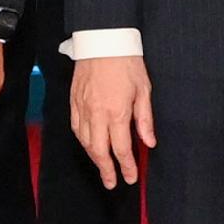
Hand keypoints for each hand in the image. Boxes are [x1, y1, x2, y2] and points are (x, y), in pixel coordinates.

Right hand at [71, 53, 155, 186]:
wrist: (103, 40)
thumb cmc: (126, 62)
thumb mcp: (143, 90)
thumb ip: (144, 119)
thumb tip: (148, 142)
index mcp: (116, 112)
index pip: (120, 148)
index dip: (127, 166)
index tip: (131, 178)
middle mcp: (97, 114)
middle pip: (99, 151)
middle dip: (106, 170)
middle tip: (112, 183)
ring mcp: (82, 108)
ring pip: (85, 142)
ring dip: (94, 158)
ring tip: (102, 168)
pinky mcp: (74, 101)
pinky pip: (76, 128)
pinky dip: (83, 141)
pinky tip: (89, 145)